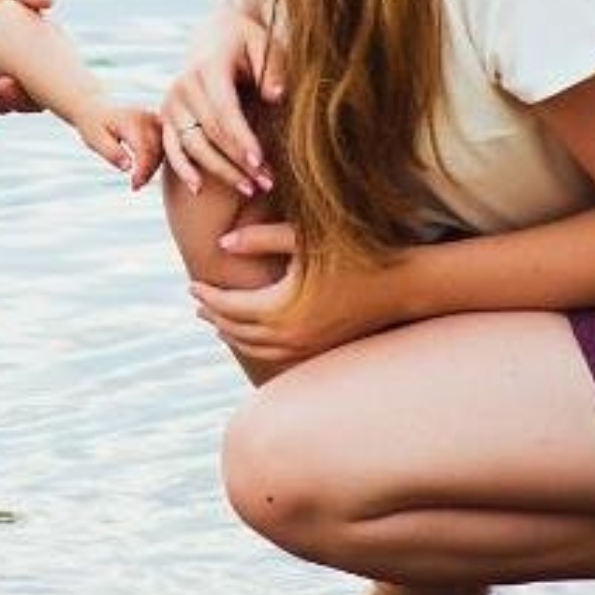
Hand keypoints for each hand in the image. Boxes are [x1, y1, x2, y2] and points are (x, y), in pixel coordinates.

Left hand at [71, 101, 163, 187]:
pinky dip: (156, 160)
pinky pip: (164, 145)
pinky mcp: (157, 123)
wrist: (94, 111)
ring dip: (154, 167)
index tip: (134, 185)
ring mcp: (153, 119)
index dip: (142, 170)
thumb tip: (128, 167)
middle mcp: (145, 117)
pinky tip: (144, 171)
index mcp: (130, 120)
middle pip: (157, 149)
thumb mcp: (95, 140)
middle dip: (149, 171)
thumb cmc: (93, 126)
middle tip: (136, 185)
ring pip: (164, 148)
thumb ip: (112, 153)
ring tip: (138, 181)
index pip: (144, 148)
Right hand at [163, 8, 283, 197]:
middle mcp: (183, 86)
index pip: (224, 110)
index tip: (261, 161)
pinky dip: (183, 169)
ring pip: (193, 145)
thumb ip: (273, 69)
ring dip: (221, 171)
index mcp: (208, 68)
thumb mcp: (265, 46)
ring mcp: (171, 103)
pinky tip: (199, 188)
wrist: (217, 38)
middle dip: (239, 161)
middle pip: (210, 133)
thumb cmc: (249, 45)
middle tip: (267, 183)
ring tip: (251, 189)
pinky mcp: (166, 118)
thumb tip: (275, 95)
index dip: (241, 138)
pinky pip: (172, 148)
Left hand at [188, 221, 398, 366]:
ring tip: (216, 321)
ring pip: (256, 348)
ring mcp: (307, 347)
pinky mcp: (321, 349)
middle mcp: (291, 334)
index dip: (207, 297)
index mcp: (281, 308)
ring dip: (232, 334)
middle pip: (237, 331)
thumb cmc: (353, 253)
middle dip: (214, 316)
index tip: (191, 285)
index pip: (229, 307)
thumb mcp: (304, 238)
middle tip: (197, 303)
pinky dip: (257, 346)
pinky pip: (277, 355)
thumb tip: (221, 243)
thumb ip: (260, 238)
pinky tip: (252, 336)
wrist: (403, 284)